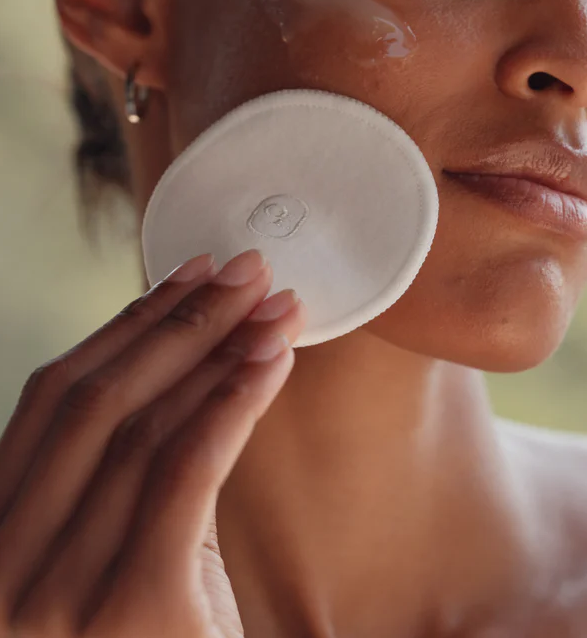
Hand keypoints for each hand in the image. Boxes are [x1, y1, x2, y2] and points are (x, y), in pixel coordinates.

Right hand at [0, 250, 305, 636]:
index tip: (186, 274)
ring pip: (142, 430)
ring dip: (216, 353)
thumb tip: (182, 363)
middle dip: (177, 322)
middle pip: (96, 403)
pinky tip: (271, 360)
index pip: (51, 401)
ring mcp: (55, 599)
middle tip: (245, 270)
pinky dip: (231, 403)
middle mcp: (3, 569)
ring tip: (274, 307)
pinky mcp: (132, 612)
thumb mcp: (114, 559)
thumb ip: (122, 482)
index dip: (123, 327)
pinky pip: (184, 473)